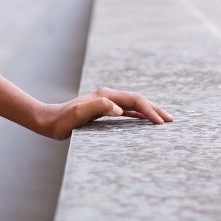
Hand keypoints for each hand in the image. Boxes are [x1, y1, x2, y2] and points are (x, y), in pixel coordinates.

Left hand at [39, 87, 172, 140]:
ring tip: (163, 120)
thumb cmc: (62, 120)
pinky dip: (139, 115)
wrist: (49, 121)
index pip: (135, 101)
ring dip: (150, 112)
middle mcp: (108, 97)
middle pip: (138, 100)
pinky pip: (127, 111)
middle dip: (155, 109)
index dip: (150, 111)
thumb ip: (97, 108)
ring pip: (135, 105)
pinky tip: (145, 121)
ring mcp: (106, 103)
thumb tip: (119, 110)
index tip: (160, 123)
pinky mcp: (104, 110)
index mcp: (106, 96)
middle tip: (172, 121)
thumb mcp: (77, 114)